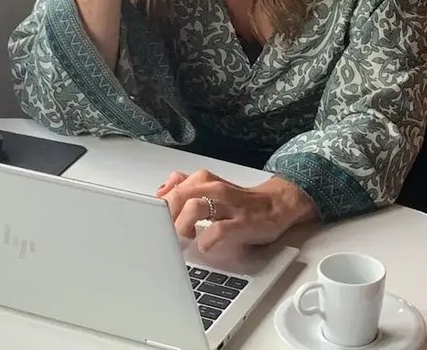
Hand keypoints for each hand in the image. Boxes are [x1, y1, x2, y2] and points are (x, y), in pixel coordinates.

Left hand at [155, 169, 316, 252]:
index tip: (151, 222)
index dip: (156, 208)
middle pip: (178, 196)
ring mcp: (228, 205)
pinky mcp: (241, 222)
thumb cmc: (240, 201)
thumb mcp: (209, 188)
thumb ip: (184, 187)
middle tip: (161, 234)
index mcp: (203, 180)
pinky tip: (202, 245)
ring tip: (181, 239)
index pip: (170, 189)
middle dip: (165, 217)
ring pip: (194, 208)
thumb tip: (160, 191)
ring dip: (181, 226)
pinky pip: (219, 230)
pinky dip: (206, 240)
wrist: (276, 205)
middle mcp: (213, 188)